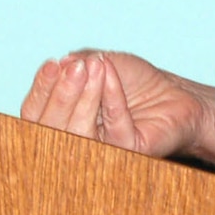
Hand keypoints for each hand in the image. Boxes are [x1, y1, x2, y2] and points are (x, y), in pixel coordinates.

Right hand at [19, 50, 214, 162]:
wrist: (175, 94)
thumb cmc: (136, 81)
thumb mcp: (102, 62)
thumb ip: (79, 63)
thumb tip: (60, 64)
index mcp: (64, 122)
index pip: (39, 113)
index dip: (41, 90)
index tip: (52, 64)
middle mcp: (78, 141)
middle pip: (52, 128)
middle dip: (61, 94)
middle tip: (73, 67)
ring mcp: (102, 151)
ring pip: (78, 133)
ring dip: (84, 95)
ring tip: (95, 67)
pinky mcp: (128, 152)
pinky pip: (114, 128)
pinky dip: (111, 97)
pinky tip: (110, 74)